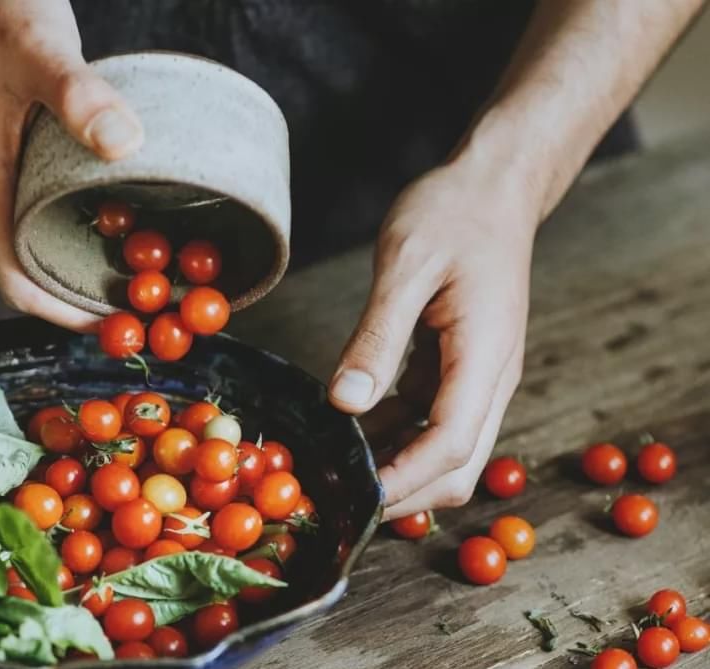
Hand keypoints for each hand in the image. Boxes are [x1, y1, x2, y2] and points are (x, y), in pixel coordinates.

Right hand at [0, 0, 143, 330]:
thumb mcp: (41, 50)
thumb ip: (79, 98)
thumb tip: (125, 143)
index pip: (16, 282)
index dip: (66, 313)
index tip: (117, 322)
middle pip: (18, 269)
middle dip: (74, 292)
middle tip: (136, 295)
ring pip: (16, 242)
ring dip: (65, 260)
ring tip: (123, 262)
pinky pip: (14, 212)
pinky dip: (53, 226)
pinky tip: (93, 214)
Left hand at [328, 158, 535, 518]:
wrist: (494, 187)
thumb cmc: (454, 213)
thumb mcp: (406, 267)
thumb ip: (377, 338)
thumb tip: (345, 402)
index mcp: (486, 356)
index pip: (452, 444)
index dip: (405, 480)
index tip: (357, 500)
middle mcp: (491, 377)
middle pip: (456, 464)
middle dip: (404, 490)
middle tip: (339, 495)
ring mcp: (478, 376)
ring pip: (444, 449)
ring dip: (395, 465)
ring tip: (334, 466)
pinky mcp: (459, 368)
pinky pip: (429, 419)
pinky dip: (393, 435)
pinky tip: (350, 429)